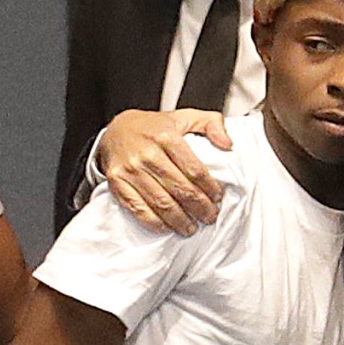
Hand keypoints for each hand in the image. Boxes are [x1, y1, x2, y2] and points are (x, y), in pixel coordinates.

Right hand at [97, 109, 231, 234]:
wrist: (116, 130)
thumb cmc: (153, 128)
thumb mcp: (185, 116)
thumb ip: (212, 124)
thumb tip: (227, 144)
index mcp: (166, 137)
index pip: (194, 169)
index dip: (209, 188)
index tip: (217, 197)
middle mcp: (147, 154)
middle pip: (180, 189)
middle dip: (199, 208)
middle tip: (209, 217)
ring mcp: (130, 170)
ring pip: (161, 203)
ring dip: (179, 220)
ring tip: (191, 227)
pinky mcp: (117, 183)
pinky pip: (138, 209)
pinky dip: (155, 222)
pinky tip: (167, 227)